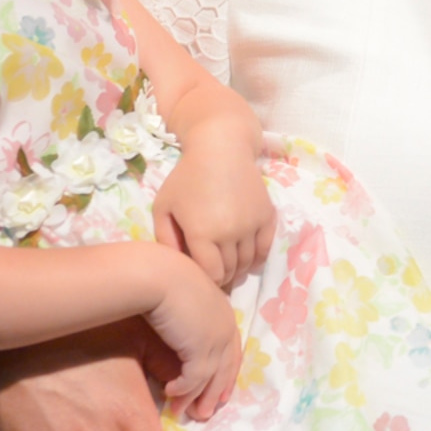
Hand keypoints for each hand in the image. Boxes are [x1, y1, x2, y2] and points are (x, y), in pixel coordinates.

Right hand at [145, 249, 242, 420]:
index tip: (221, 392)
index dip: (226, 372)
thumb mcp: (183, 298)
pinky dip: (183, 389)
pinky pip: (194, 378)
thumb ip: (189, 318)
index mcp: (223, 312)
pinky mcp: (201, 348)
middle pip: (225, 367)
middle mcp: (226, 325)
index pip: (231, 349)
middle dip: (215, 393)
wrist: (157, 276)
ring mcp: (217, 337)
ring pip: (210, 377)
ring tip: (183, 412)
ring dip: (196, 397)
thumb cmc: (163, 279)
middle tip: (204, 413)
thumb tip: (182, 337)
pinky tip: (169, 393)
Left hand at [151, 142, 275, 289]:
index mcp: (202, 234)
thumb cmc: (187, 177)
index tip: (202, 279)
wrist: (221, 148)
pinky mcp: (267, 215)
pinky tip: (248, 255)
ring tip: (229, 265)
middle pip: (230, 270)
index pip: (211, 275)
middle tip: (215, 273)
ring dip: (239, 268)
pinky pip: (266, 248)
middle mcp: (230, 233)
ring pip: (249, 262)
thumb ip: (165, 240)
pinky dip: (258, 257)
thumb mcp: (163, 207)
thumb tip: (179, 266)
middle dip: (222, 276)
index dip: (207, 282)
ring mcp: (251, 224)